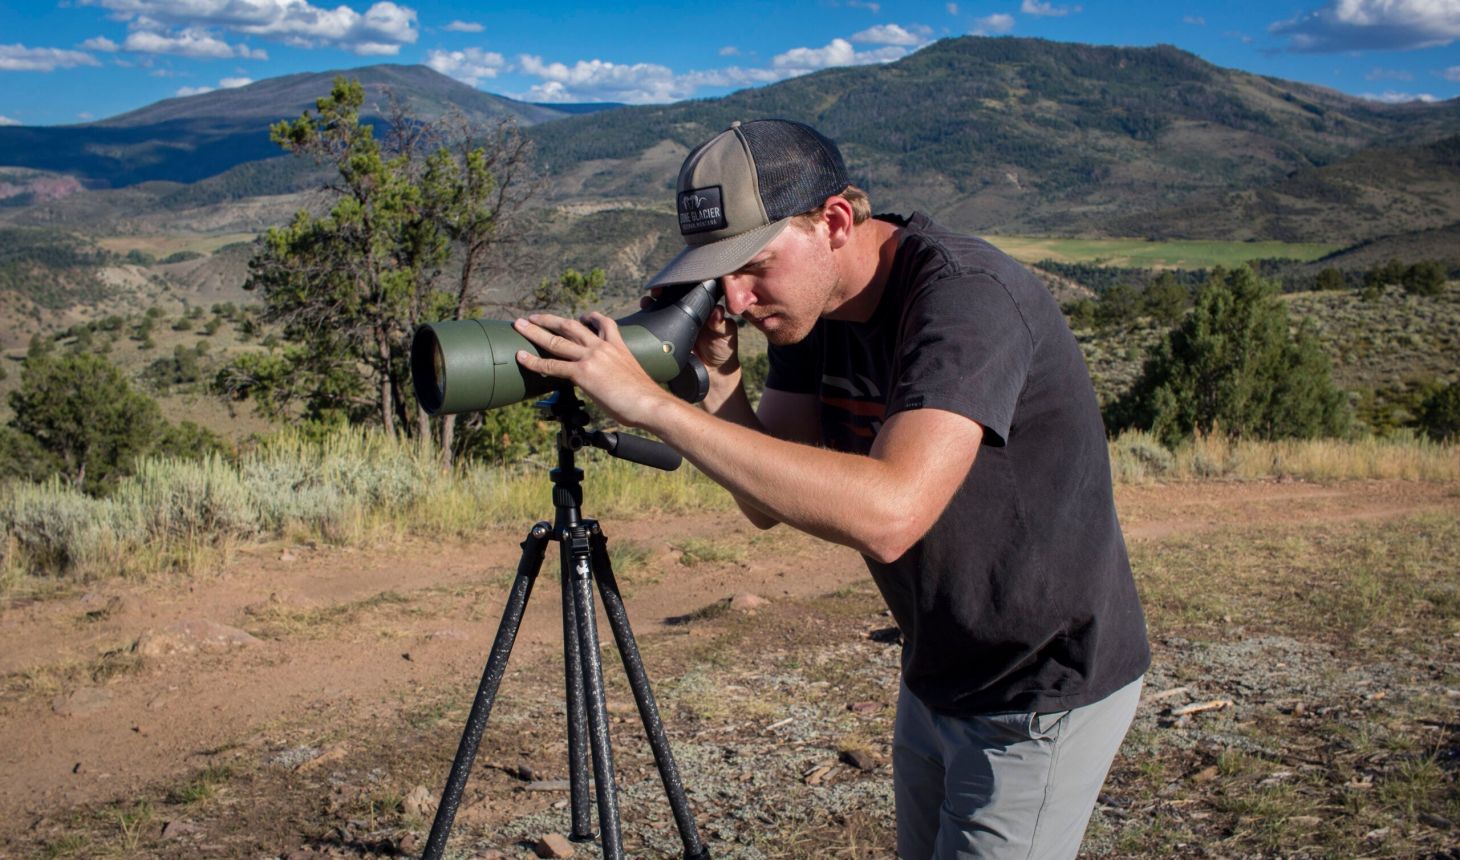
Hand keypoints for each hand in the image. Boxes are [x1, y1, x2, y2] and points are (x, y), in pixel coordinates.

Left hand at [512, 312, 668, 427]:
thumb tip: (614, 383)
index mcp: (618, 345)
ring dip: (535, 331)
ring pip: (557, 340)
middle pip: (571, 326)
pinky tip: (521, 357)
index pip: (602, 323)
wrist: (649, 403)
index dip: (589, 318)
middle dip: (549, 319)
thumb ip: (620, 372)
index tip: (580, 317)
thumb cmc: (645, 396)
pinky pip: (552, 365)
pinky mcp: (582, 373)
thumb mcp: (634, 375)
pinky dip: (534, 361)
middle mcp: (602, 347)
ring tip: (519, 325)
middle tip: (534, 317)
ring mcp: (591, 358)